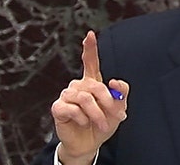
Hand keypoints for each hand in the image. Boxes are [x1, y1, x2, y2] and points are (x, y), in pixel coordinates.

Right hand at [51, 31, 128, 163]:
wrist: (90, 143)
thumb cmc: (103, 123)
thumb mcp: (119, 109)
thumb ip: (121, 93)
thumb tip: (114, 81)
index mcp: (92, 82)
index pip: (91, 62)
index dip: (90, 48)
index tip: (90, 35)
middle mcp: (78, 86)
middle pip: (95, 85)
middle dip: (108, 102)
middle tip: (117, 116)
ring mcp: (67, 95)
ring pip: (85, 98)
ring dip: (97, 114)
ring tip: (102, 124)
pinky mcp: (58, 107)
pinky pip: (72, 109)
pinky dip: (82, 118)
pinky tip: (83, 122)